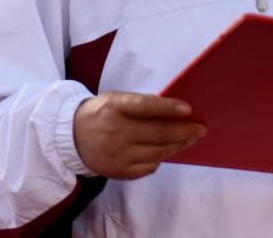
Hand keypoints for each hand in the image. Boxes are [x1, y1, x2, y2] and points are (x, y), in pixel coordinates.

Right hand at [73, 91, 206, 179]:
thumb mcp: (116, 100)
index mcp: (114, 107)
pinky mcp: (118, 171)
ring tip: (191, 139)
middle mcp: (115, 131)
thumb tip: (175, 112)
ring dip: (178, 145)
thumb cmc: (102, 113)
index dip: (167, 107)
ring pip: (157, 152)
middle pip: (157, 132)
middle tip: (200, 129)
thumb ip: (140, 105)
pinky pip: (148, 167)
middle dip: (184, 131)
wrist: (72, 137)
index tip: (188, 109)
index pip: (145, 106)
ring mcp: (117, 154)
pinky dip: (161, 158)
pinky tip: (168, 150)